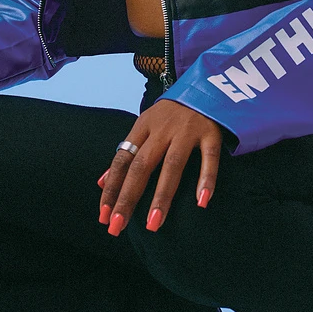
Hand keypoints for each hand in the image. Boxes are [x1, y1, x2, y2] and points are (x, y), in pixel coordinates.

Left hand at [98, 99, 221, 235]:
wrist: (206, 85)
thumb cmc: (171, 114)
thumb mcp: (145, 127)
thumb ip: (126, 155)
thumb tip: (101, 183)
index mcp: (143, 127)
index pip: (122, 160)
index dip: (112, 188)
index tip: (104, 215)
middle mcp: (163, 129)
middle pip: (141, 166)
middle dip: (128, 197)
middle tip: (117, 226)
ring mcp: (187, 131)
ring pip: (172, 165)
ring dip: (162, 196)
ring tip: (153, 223)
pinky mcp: (211, 132)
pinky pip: (209, 158)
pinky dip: (206, 179)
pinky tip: (201, 202)